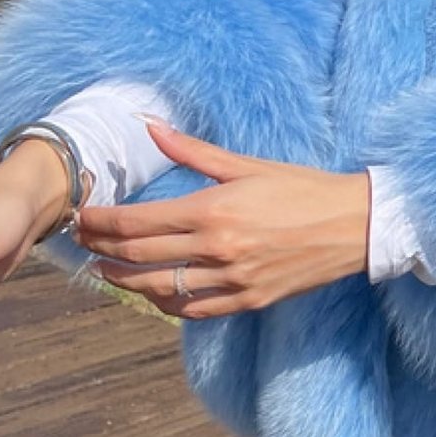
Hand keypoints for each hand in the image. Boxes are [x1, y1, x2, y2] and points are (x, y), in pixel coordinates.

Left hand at [72, 118, 371, 316]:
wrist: (354, 226)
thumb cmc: (303, 189)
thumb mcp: (247, 164)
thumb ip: (192, 151)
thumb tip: (150, 126)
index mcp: (213, 210)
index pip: (137, 223)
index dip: (101, 222)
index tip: (82, 216)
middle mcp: (217, 249)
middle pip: (138, 257)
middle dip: (101, 248)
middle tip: (80, 241)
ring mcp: (232, 280)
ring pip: (159, 289)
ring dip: (124, 281)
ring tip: (104, 271)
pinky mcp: (247, 301)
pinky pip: (193, 310)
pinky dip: (166, 303)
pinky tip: (152, 294)